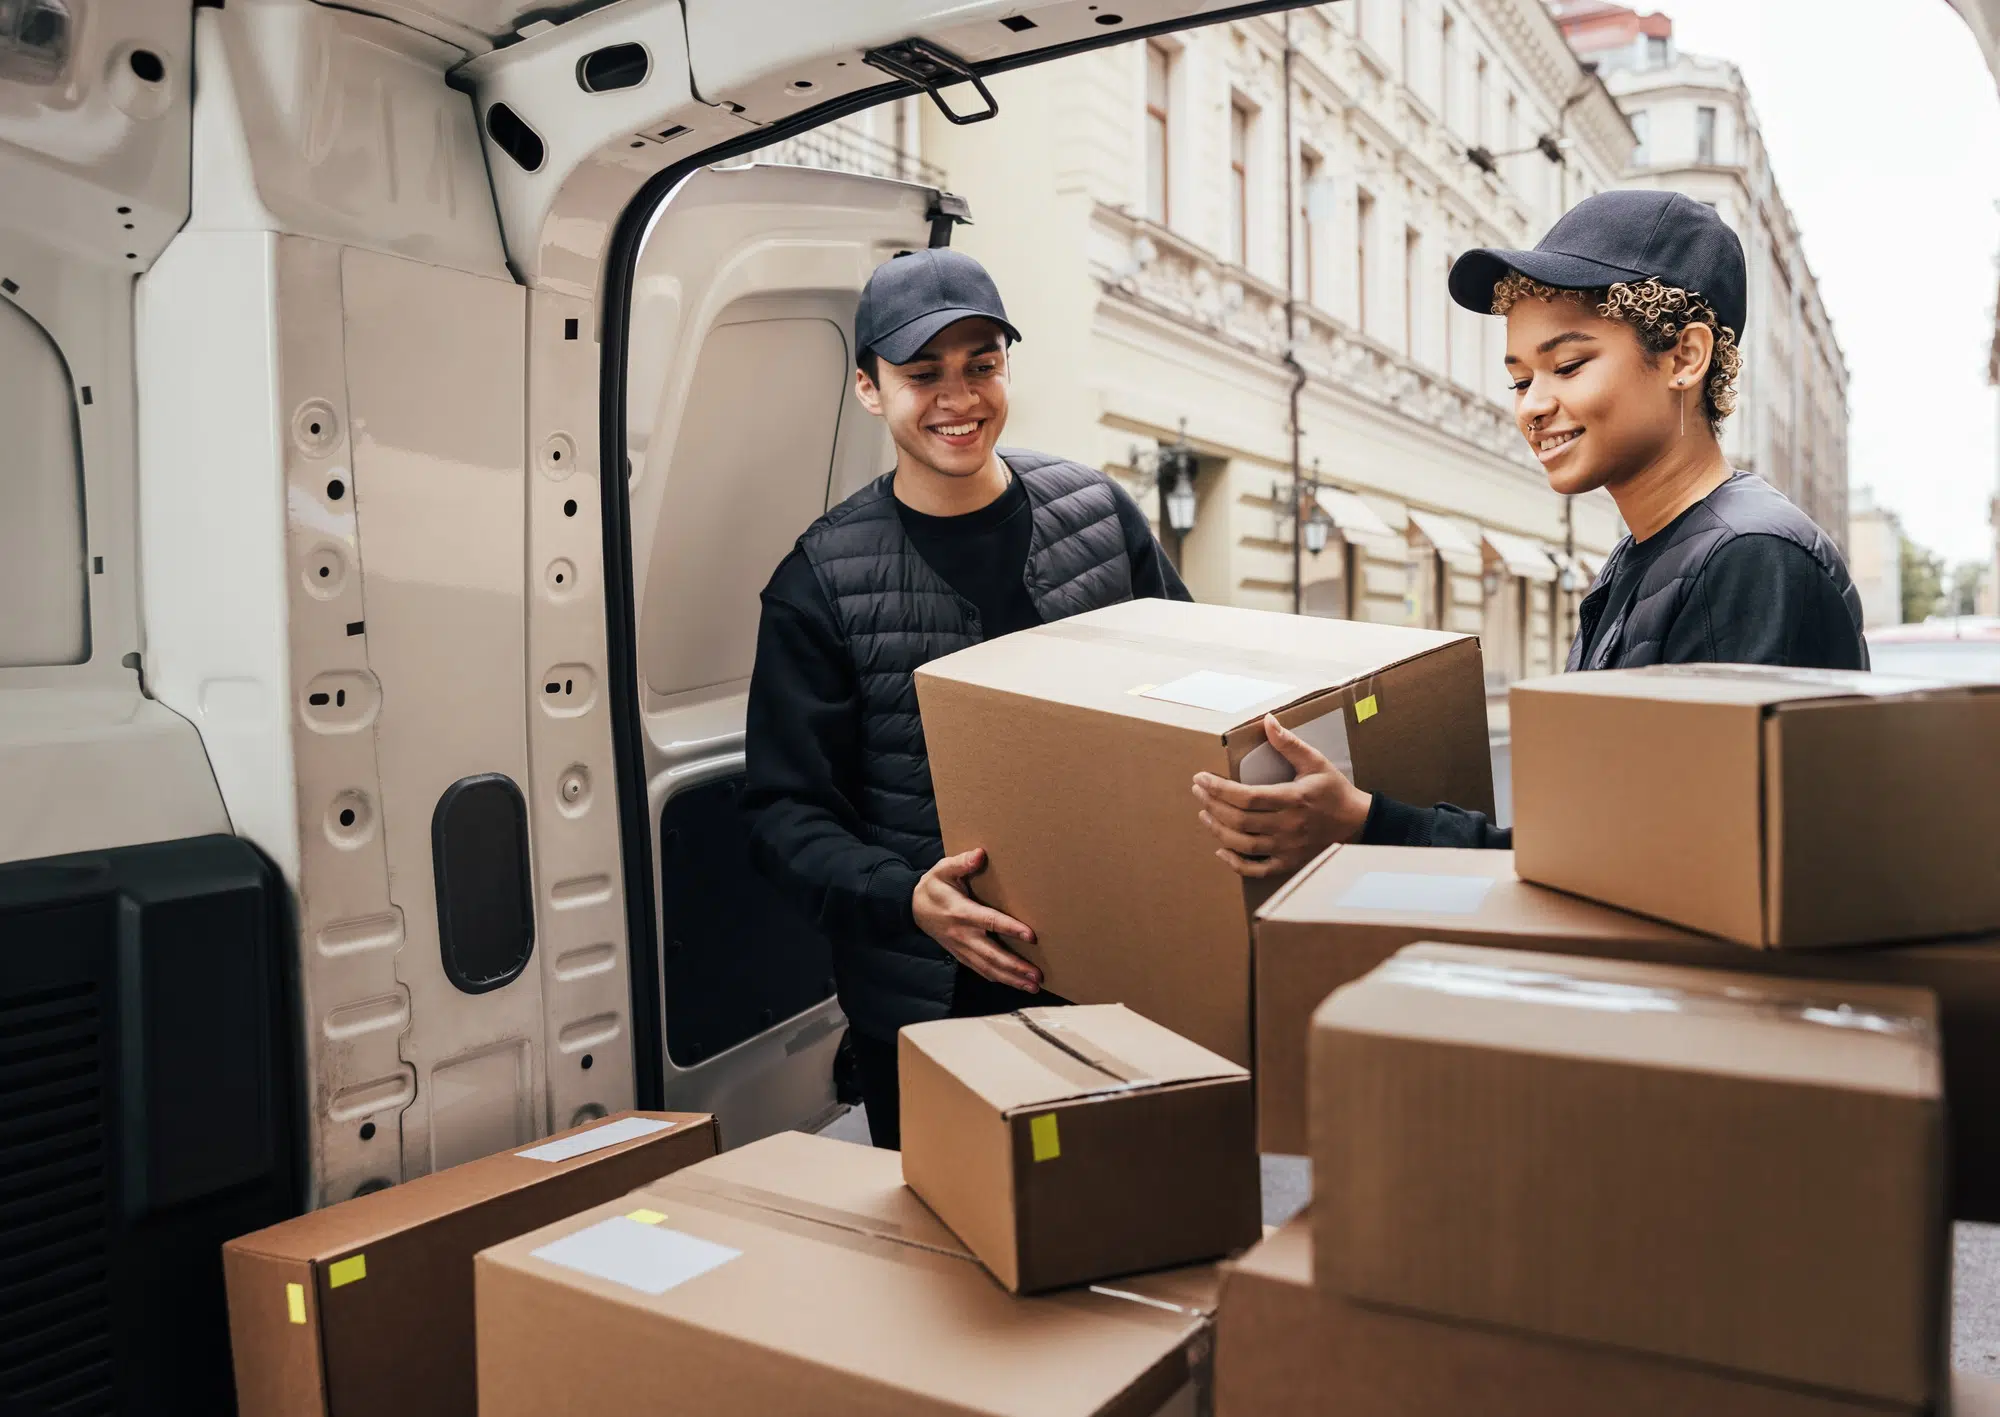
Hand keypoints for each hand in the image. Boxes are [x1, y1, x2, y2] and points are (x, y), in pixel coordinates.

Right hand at [912, 847, 1041, 991]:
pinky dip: (999, 978)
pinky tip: (1015, 984)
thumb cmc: (934, 886)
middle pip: (992, 955)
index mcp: (962, 912)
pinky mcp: (961, 955)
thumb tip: (980, 854)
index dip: (1010, 929)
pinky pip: (981, 970)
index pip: (990, 922)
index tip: (1031, 936)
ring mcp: (962, 948)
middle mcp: (963, 934)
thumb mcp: (943, 869)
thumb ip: (961, 862)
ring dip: (1011, 978)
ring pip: (988, 968)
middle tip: (1037, 975)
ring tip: (1033, 986)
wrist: (913, 908)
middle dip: (1015, 967)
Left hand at [1193, 714, 1372, 878]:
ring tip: (1204, 814)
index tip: (1201, 778)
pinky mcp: (1288, 863)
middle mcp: (1287, 826)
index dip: (1219, 788)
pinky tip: (1222, 850)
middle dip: (1212, 804)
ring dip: (1218, 830)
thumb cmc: (1334, 791)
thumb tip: (1268, 720)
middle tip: (1199, 791)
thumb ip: (1289, 743)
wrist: (1358, 823)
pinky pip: (1257, 870)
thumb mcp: (1315, 762)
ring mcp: (1287, 848)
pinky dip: (1235, 863)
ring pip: (1243, 844)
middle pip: (1239, 820)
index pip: (1246, 796)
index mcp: (1292, 800)